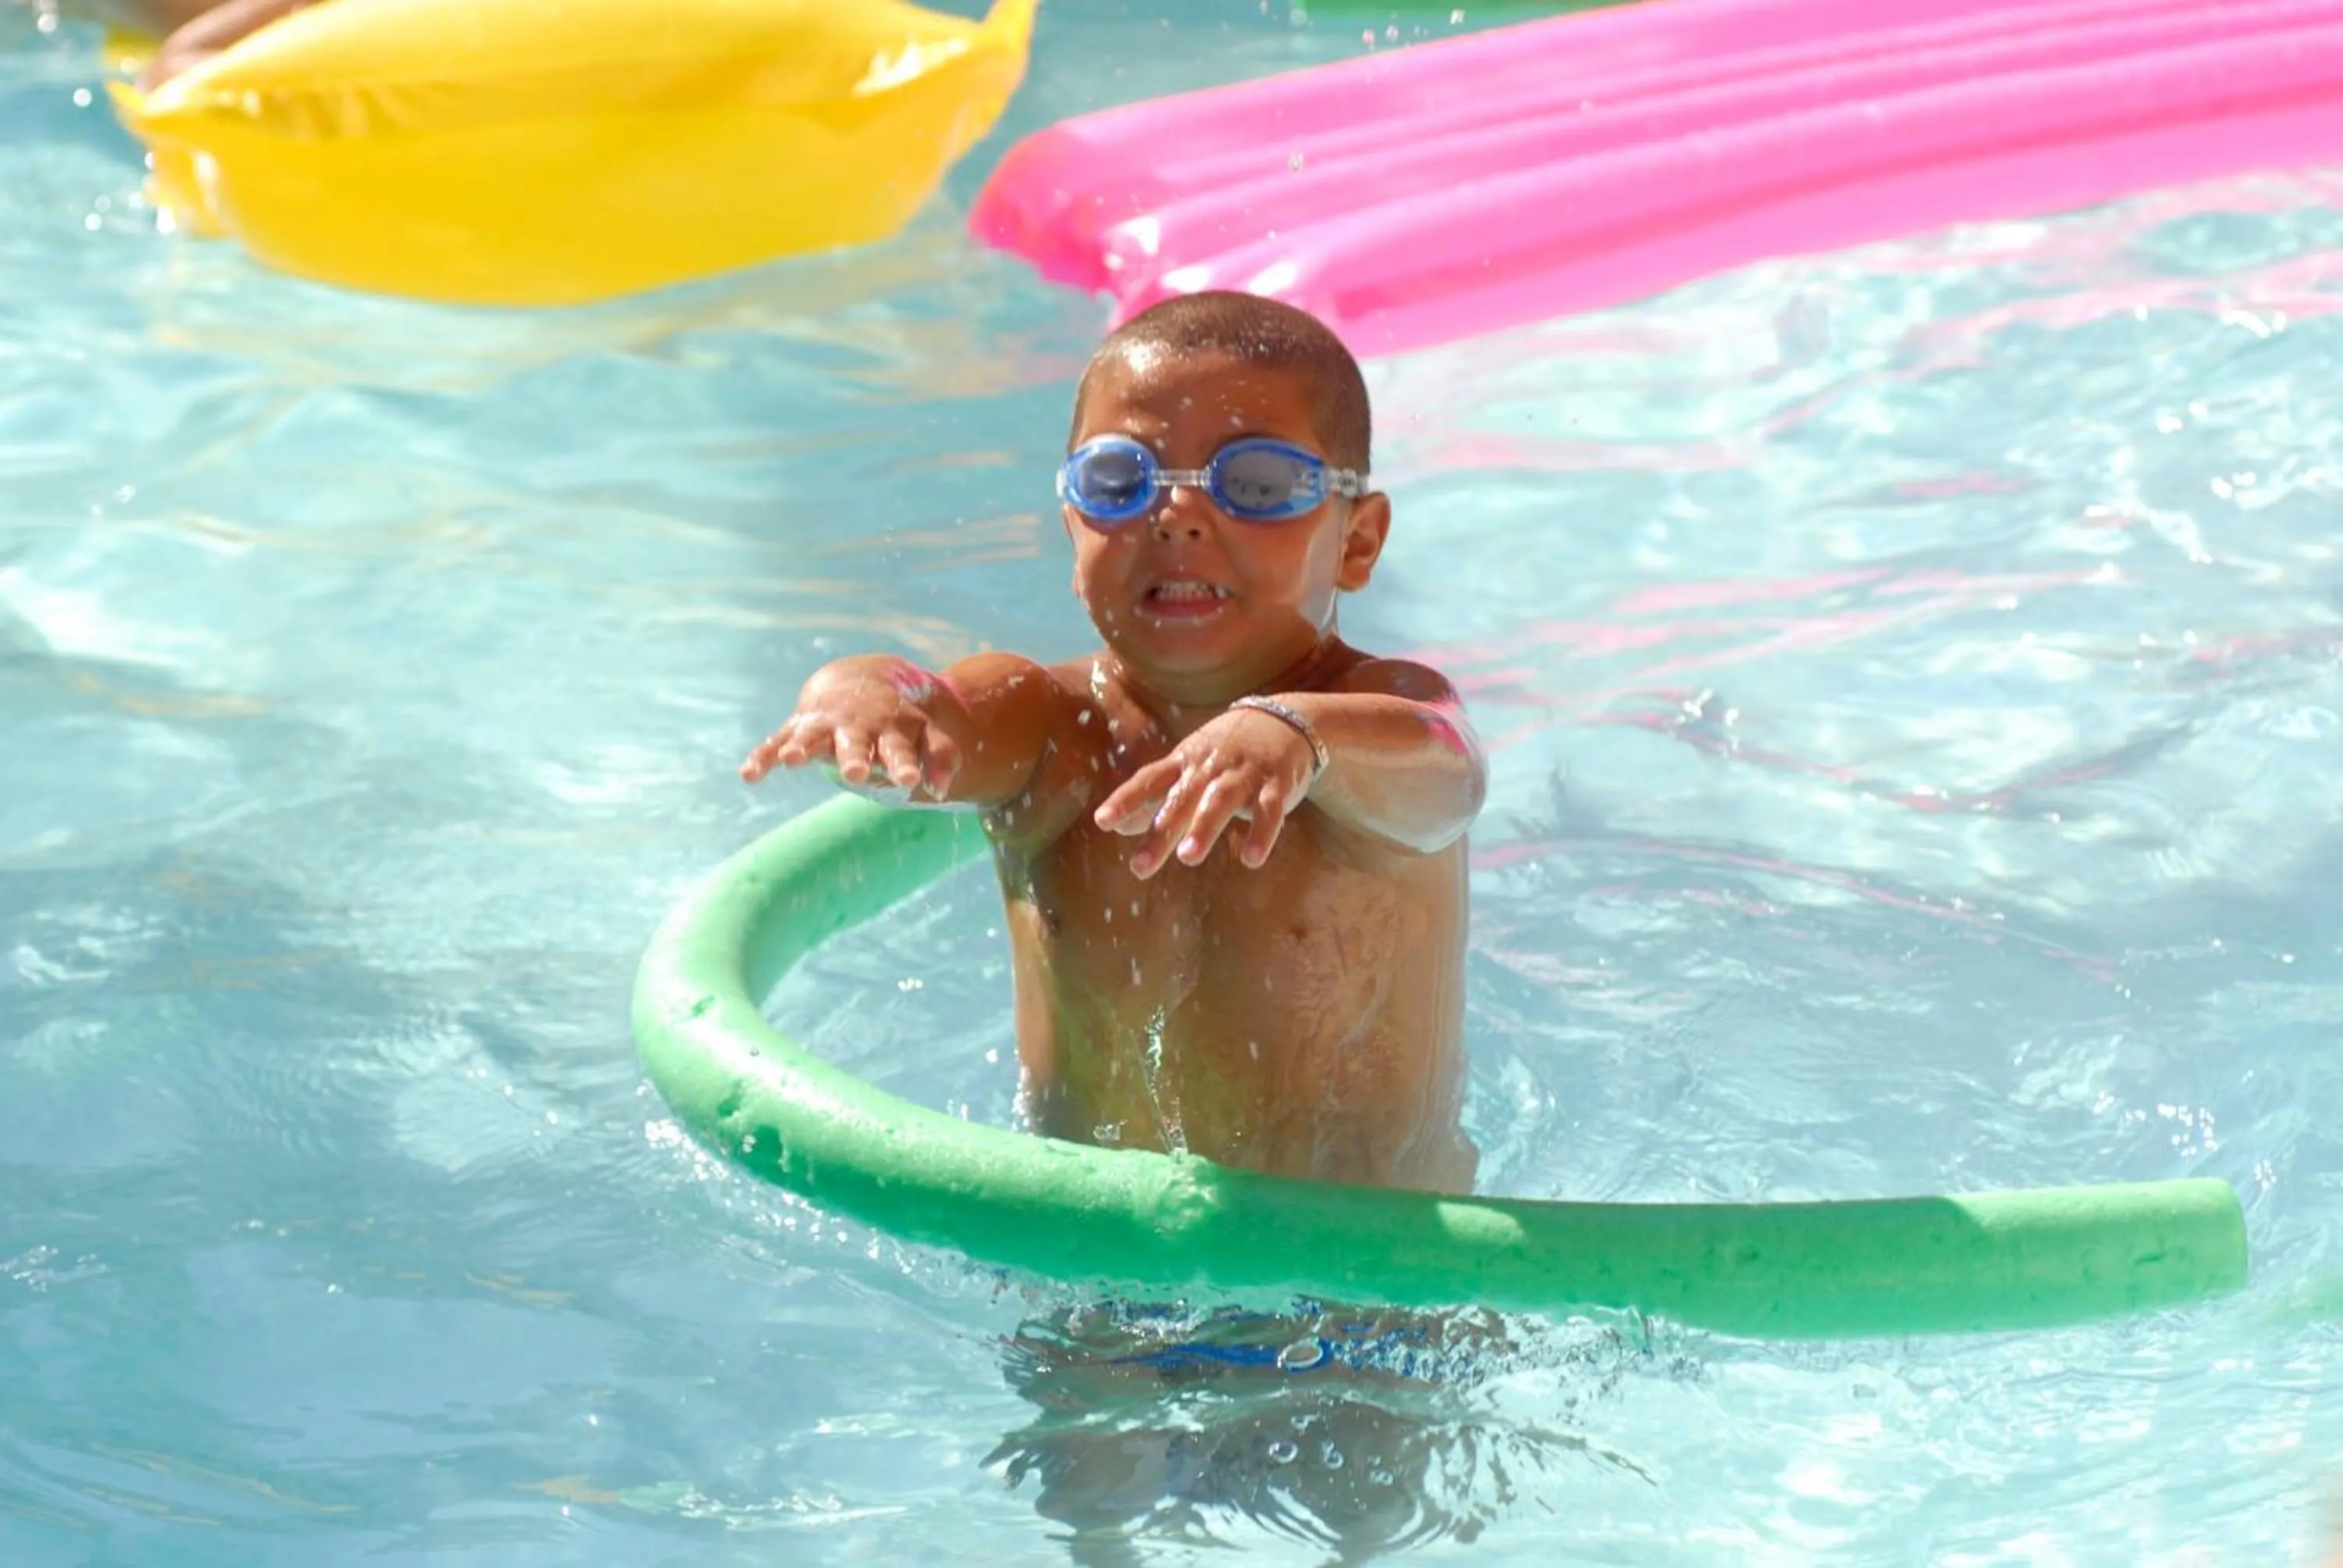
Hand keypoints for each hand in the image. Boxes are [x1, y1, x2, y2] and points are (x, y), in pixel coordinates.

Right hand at [740, 660, 959, 795]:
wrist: (860, 679)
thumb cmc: (897, 717)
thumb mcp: (925, 733)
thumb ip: (941, 757)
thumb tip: (942, 790)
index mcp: (889, 730)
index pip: (899, 750)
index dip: (904, 764)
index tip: (909, 780)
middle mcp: (855, 727)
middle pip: (854, 743)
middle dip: (853, 757)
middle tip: (855, 773)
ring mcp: (824, 725)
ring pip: (811, 736)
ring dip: (802, 747)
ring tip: (792, 759)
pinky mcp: (798, 727)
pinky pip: (775, 742)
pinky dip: (762, 757)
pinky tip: (749, 775)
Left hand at [1092, 708, 1318, 877]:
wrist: (1285, 720)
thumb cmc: (1226, 752)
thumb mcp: (1188, 769)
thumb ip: (1156, 799)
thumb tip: (1118, 828)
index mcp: (1185, 763)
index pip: (1149, 781)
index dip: (1126, 800)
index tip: (1102, 822)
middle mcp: (1210, 767)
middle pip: (1181, 799)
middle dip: (1160, 831)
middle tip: (1140, 867)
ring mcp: (1244, 774)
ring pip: (1221, 800)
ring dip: (1204, 827)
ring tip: (1188, 858)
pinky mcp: (1277, 784)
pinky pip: (1270, 810)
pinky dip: (1262, 834)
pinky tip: (1251, 859)